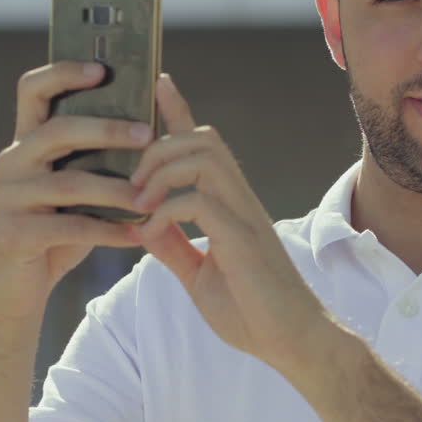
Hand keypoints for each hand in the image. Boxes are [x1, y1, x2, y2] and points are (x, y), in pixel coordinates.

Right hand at [0, 61, 150, 324]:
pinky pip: (69, 227)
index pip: (34, 89)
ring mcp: (9, 198)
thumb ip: (94, 158)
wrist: (12, 290)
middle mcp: (12, 161)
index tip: (102, 67)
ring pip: (68, 182)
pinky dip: (108, 231)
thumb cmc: (53, 231)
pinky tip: (137, 235)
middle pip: (58, 129)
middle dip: (106, 129)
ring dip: (116, 189)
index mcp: (26, 142)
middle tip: (147, 134)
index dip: (64, 72)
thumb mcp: (72, 188)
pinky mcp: (14, 234)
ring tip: (152, 196)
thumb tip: (148, 125)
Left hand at [130, 74, 332, 371]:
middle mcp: (239, 198)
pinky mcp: (242, 236)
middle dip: (158, 146)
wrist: (290, 341)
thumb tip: (142, 222)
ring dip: (162, 171)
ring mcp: (243, 214)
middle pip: (202, 137)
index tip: (157, 81)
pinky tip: (151, 232)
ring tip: (139, 202)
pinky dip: (167, 210)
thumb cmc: (250, 310)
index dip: (179, 109)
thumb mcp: (198, 273)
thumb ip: (173, 246)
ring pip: (203, 156)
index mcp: (229, 202)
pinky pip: (199, 201)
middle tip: (132, 182)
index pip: (202, 143)